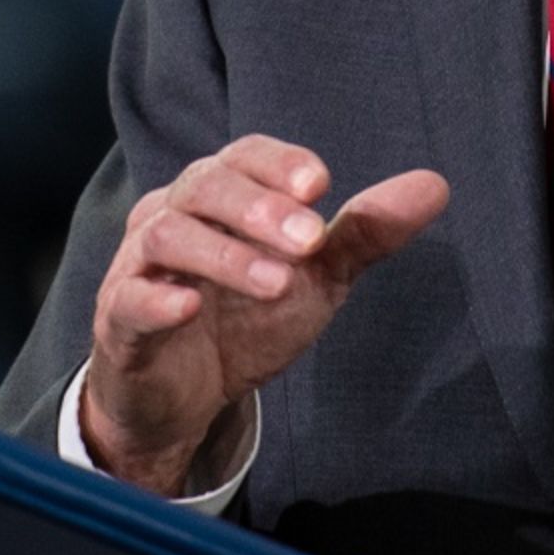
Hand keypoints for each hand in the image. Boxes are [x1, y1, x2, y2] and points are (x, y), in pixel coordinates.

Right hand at [81, 136, 447, 494]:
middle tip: (310, 238)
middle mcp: (172, 214)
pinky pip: (128, 300)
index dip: (278, 164)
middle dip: (259, 208)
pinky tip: (189, 307)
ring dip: (224, 254)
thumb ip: (366, 232)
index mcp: (219, 194)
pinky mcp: (118, 321)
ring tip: (276, 281)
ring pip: (167, 236)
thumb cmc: (247, 317)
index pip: (244, 156)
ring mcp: (138, 266)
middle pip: (205, 186)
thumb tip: (435, 185)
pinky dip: (156, 299)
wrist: (188, 398)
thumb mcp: (316, 277)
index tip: (321, 184)